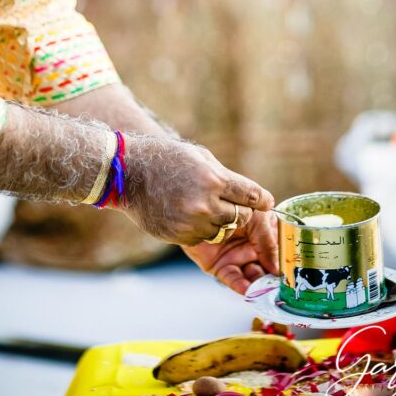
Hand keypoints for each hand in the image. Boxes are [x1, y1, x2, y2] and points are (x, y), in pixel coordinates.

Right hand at [123, 135, 273, 246]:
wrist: (129, 173)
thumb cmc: (167, 159)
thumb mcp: (200, 157)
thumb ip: (226, 177)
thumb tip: (250, 195)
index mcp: (214, 179)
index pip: (251, 195)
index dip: (262, 200)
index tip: (266, 204)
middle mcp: (206, 203)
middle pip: (241, 217)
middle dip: (241, 212)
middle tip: (234, 205)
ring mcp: (192, 222)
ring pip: (224, 231)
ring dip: (221, 222)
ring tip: (208, 208)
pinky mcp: (180, 236)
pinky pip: (204, 238)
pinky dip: (203, 229)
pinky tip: (191, 215)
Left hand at [183, 209, 278, 294]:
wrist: (203, 203)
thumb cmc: (236, 204)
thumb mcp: (259, 219)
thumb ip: (269, 243)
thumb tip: (278, 270)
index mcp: (266, 233)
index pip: (280, 252)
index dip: (286, 263)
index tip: (293, 274)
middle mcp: (254, 248)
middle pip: (268, 268)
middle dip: (274, 279)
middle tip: (280, 287)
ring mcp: (238, 257)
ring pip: (252, 276)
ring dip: (260, 285)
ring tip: (265, 289)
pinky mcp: (221, 266)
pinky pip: (233, 279)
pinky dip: (241, 286)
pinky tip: (248, 289)